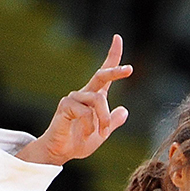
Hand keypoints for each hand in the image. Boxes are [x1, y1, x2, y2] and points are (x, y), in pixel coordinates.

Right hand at [17, 34, 132, 165]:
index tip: (117, 38)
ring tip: (101, 133)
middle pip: (101, 75)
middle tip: (129, 69)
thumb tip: (125, 110)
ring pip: (98, 100)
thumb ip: (112, 122)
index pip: (104, 73)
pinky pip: (86, 112)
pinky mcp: (65, 106)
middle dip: (115, 70)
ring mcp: (73, 98)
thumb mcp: (101, 134)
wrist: (60, 153)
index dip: (112, 56)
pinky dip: (90, 125)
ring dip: (104, 119)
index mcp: (93, 98)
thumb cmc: (78, 142)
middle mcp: (83, 94)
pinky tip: (86, 133)